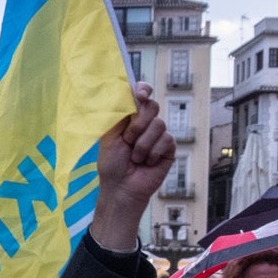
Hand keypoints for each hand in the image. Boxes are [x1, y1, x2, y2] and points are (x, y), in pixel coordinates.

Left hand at [91, 82, 175, 250]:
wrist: (121, 188)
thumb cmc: (111, 164)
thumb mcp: (109, 136)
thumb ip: (118, 114)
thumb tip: (127, 92)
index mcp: (129, 117)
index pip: (141, 94)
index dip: (143, 90)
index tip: (140, 95)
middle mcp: (145, 123)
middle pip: (152, 106)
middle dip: (138, 123)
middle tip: (128, 139)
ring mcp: (158, 135)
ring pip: (159, 124)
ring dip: (142, 144)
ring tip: (135, 157)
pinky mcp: (168, 148)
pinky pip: (166, 140)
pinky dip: (152, 152)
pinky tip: (146, 162)